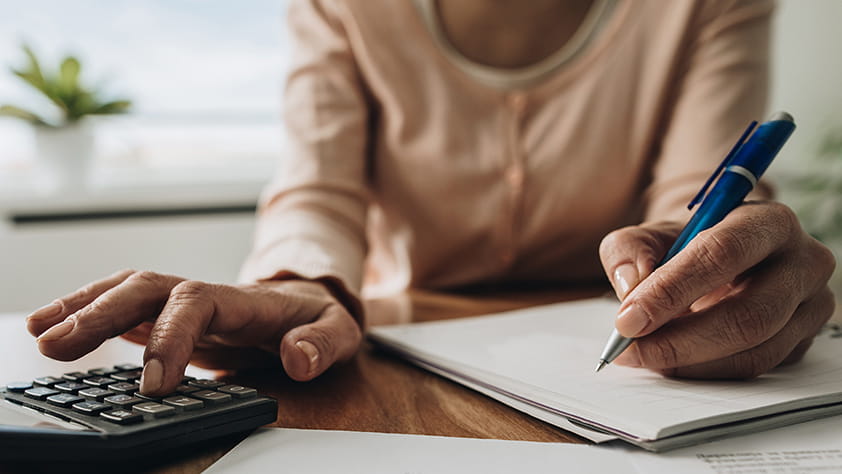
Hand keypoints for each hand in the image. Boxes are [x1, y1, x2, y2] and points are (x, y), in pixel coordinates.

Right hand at [26, 270, 362, 393]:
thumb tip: (298, 359)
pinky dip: (88, 311)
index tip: (155, 384)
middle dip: (102, 313)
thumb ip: (322, 344)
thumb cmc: (318, 320)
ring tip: (40, 332)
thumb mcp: (338, 332)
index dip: (171, 336)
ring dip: (83, 306)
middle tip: (58, 346)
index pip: (197, 304)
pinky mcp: (170, 314)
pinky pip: (125, 306)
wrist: (307, 306)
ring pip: (127, 290)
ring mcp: (184, 301)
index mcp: (243, 299)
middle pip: (147, 288)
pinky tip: (54, 326)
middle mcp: (206, 294)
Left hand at [599, 201, 835, 378]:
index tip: (629, 319)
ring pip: (754, 350)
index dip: (672, 290)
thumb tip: (632, 285)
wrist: (720, 257)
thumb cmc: (686, 244)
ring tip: (644, 356)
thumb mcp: (648, 235)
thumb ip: (628, 251)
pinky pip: (756, 367)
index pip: (723, 254)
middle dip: (680, 339)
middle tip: (632, 349)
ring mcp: (811, 305)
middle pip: (748, 314)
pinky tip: (672, 363)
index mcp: (768, 221)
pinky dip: (706, 371)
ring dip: (691, 362)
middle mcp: (803, 262)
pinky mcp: (804, 340)